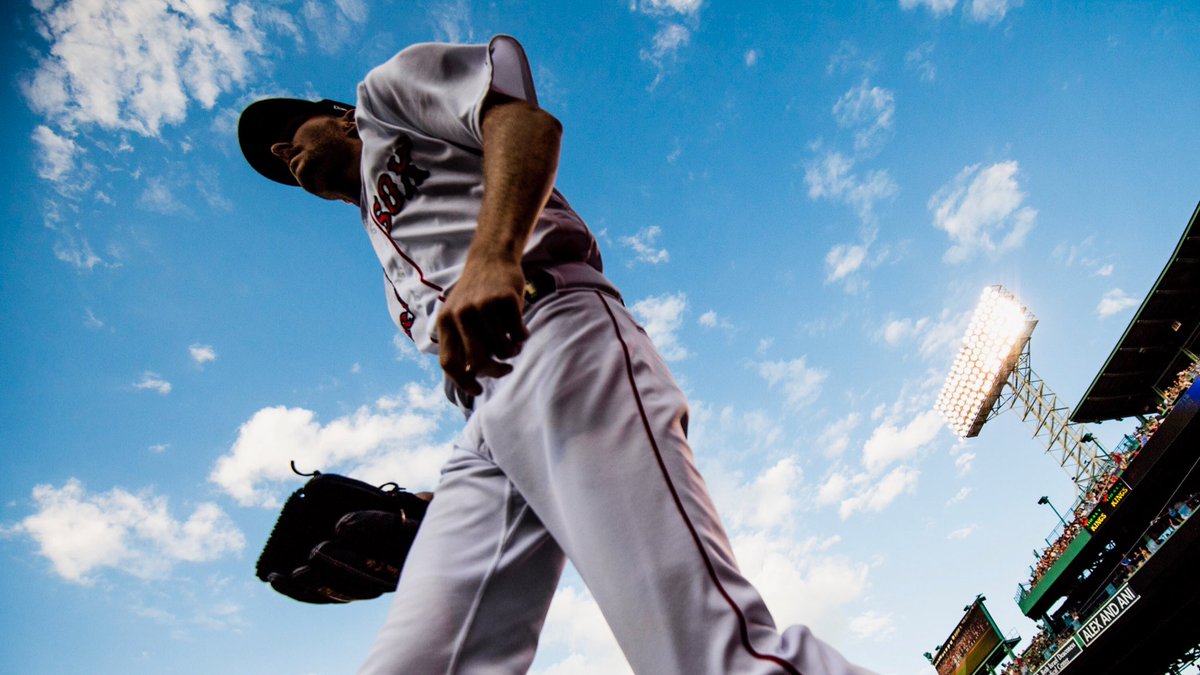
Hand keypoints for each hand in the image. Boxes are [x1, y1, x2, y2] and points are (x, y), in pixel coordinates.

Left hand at [436, 258, 528, 394]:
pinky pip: (518, 334)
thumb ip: (460, 341)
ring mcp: (483, 306)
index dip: (463, 382)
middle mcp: (461, 314)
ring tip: (513, 344)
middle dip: (494, 371)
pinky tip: (520, 331)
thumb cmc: (475, 294)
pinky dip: (522, 337)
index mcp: (445, 322)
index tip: (476, 390)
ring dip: (511, 352)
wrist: (491, 258)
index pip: (450, 363)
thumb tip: (471, 375)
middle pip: (478, 361)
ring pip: (501, 349)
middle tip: (504, 370)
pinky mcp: (505, 299)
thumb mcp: (457, 314)